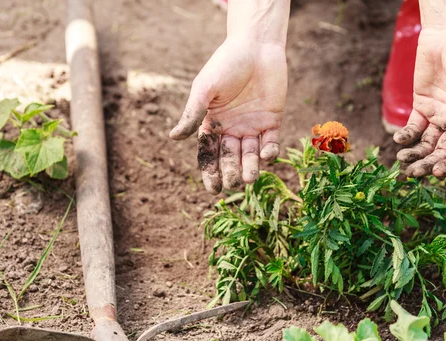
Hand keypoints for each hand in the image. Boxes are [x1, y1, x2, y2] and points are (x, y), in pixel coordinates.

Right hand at [169, 38, 286, 193]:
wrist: (256, 45)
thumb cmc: (226, 64)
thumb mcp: (205, 89)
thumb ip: (193, 113)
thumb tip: (174, 138)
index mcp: (212, 123)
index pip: (209, 154)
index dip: (210, 172)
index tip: (213, 189)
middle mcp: (231, 129)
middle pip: (230, 158)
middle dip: (230, 172)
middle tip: (232, 183)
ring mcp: (252, 126)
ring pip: (250, 155)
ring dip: (250, 168)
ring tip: (249, 179)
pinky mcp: (272, 121)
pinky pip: (271, 142)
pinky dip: (269, 151)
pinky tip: (266, 156)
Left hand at [394, 27, 445, 177]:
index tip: (438, 171)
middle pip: (443, 153)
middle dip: (428, 164)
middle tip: (413, 173)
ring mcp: (439, 117)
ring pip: (427, 145)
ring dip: (415, 154)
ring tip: (401, 159)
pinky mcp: (422, 108)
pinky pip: (413, 128)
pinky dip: (406, 136)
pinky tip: (398, 140)